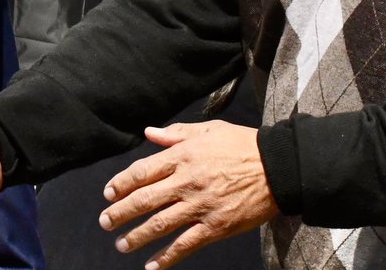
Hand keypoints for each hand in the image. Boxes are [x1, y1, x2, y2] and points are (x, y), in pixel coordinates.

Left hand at [98, 121, 278, 269]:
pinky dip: (167, 257)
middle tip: (105, 222)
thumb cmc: (243, 145)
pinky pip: (186, 244)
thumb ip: (176, 134)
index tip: (108, 194)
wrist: (279, 168)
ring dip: (137, 236)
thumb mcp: (208, 130)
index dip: (120, 184)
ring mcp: (200, 206)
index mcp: (182, 157)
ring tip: (121, 245)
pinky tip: (152, 266)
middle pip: (144, 200)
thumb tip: (149, 133)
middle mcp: (186, 182)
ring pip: (160, 224)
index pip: (141, 172)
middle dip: (120, 213)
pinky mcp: (216, 227)